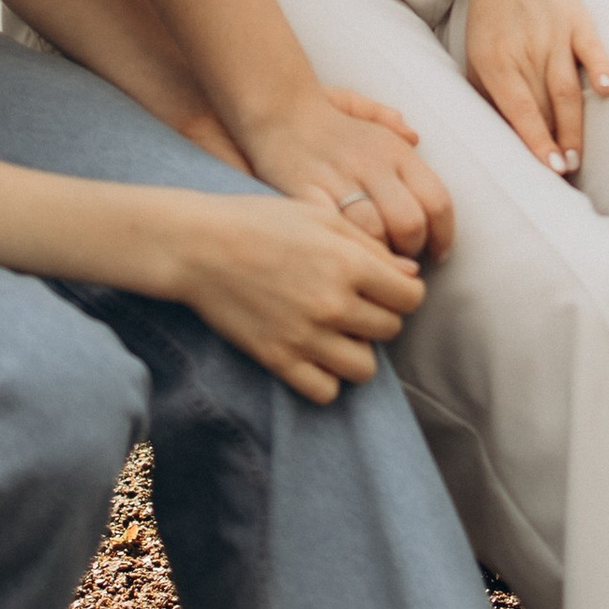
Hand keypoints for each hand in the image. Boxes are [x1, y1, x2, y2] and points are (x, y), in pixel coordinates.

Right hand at [151, 191, 427, 403]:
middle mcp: (333, 305)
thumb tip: (410, 273)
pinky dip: (326, 378)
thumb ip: (369, 245)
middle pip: (391, 330)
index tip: (384, 286)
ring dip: (358, 351)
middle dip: (380, 317)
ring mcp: (305, 337)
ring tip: (338, 332)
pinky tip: (315, 354)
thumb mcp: (320, 216)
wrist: (197, 246)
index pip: (411, 297)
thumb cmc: (259, 221)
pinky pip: (326, 391)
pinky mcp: (278, 360)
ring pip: (365, 368)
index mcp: (349, 264)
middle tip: (356, 304)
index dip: (403, 291)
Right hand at [241, 84, 454, 264]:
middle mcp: (372, 164)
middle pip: (410, 222)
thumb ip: (398, 130)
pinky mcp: (306, 194)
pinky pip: (334, 231)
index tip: (437, 253)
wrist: (277, 113)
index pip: (438, 201)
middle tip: (403, 262)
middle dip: (412, 251)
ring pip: (374, 232)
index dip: (444, 236)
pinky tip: (345, 257)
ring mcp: (339, 180)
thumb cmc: (330, 125)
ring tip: (376, 264)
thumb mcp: (372, 118)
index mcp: (395, 151)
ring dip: (379, 257)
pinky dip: (344, 250)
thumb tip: (416, 138)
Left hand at [465, 0, 608, 174]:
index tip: (549, 169)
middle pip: (545, 108)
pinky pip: (591, 49)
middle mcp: (526, 51)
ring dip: (574, 127)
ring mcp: (555, 36)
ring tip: (578, 157)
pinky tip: (608, 90)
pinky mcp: (579, 21)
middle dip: (555, 146)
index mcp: (496, 60)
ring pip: (567, 89)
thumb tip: (500, 133)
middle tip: (564, 181)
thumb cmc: (492, 13)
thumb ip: (487, 91)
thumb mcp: (476, 52)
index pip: (519, 110)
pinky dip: (600, 68)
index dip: (536, 141)